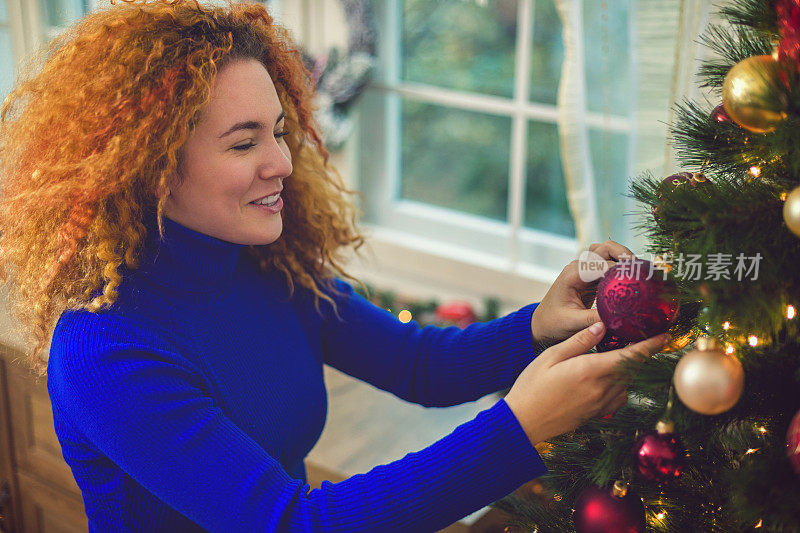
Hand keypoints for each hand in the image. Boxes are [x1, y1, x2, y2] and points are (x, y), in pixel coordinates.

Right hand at [505, 321, 669, 446]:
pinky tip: (607, 377)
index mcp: (591, 371)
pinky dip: (620, 384)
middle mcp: (601, 389)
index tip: (666, 335)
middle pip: (633, 369)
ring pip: (628, 383)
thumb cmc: (532, 386)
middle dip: (641, 354)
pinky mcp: (597, 414)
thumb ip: (579, 342)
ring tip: (623, 356)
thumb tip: (602, 327)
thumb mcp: (551, 357)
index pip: (631, 356)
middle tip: (644, 338)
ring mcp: (601, 404)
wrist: (523, 422)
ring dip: (630, 370)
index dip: (651, 345)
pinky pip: (618, 396)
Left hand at [530, 239, 634, 345]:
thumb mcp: (573, 323)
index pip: (601, 264)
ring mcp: (585, 271)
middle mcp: (579, 267)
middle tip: (642, 267)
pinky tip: (635, 278)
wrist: (542, 325)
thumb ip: (594, 320)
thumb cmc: (553, 323)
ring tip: (641, 269)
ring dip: (624, 258)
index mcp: (573, 274)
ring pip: (608, 253)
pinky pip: (609, 267)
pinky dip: (622, 268)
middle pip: (605, 248)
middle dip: (624, 253)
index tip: (638, 278)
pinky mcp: (591, 278)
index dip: (620, 269)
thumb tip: (620, 319)